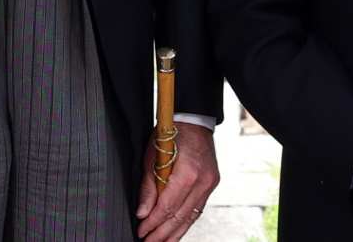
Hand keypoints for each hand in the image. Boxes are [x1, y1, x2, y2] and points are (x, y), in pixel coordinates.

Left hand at [136, 123, 218, 240]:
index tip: (141, 231)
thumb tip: (143, 212)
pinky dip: (186, 222)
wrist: (194, 122)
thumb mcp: (152, 157)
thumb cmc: (171, 134)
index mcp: (187, 173)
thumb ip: (149, 187)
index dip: (153, 222)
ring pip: (191, 216)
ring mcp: (209, 184)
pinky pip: (197, 209)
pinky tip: (176, 232)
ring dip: (175, 233)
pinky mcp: (211, 184)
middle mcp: (202, 181)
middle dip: (162, 233)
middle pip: (180, 216)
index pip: (168, 207)